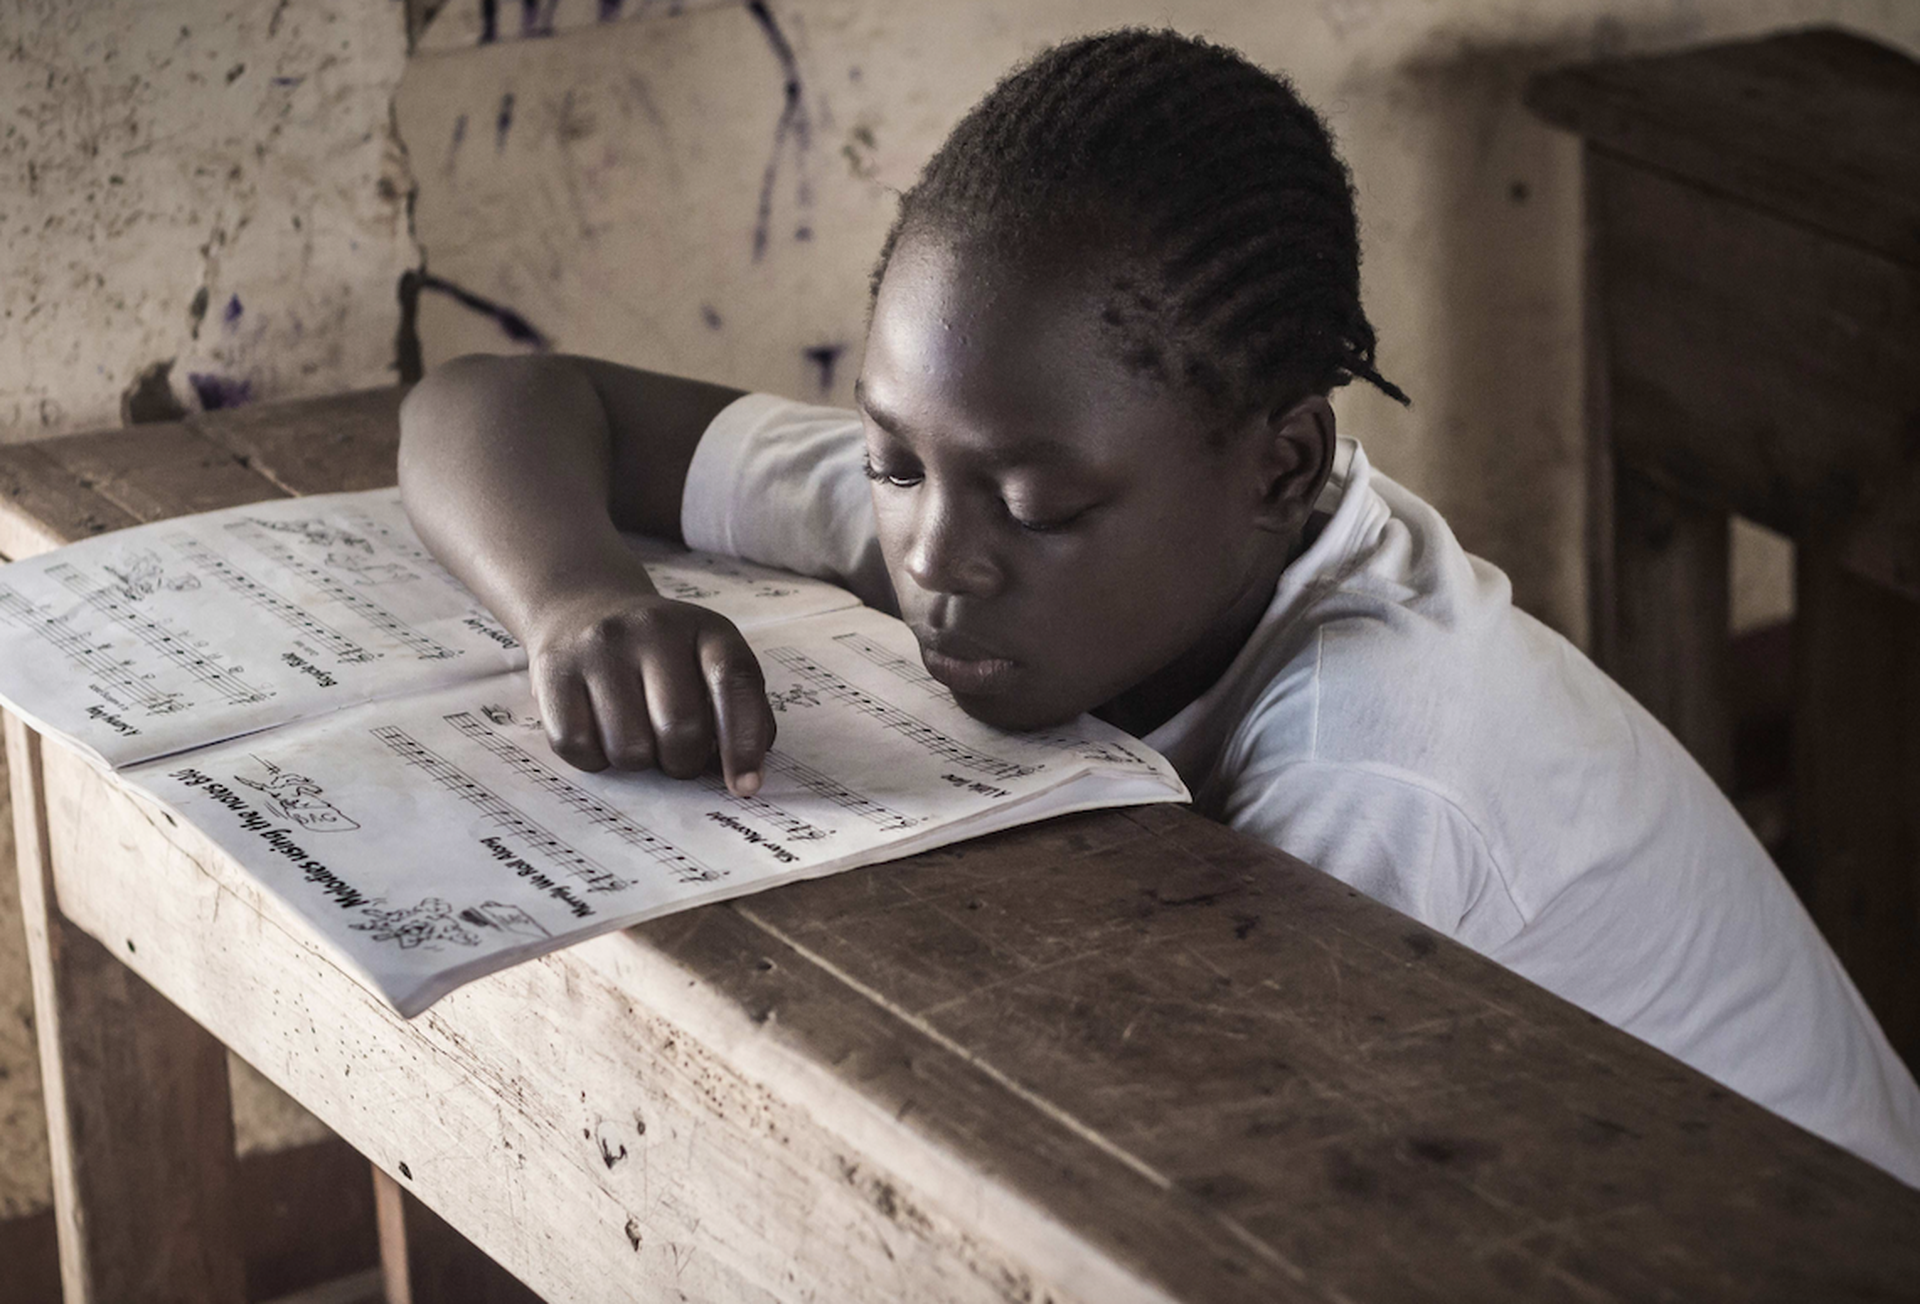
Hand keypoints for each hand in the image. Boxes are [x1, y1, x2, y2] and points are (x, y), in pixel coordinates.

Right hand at [526, 578, 775, 794]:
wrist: (583, 609)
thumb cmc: (661, 656)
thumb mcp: (708, 661)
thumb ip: (737, 711)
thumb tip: (744, 776)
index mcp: (706, 629)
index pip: (734, 683)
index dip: (744, 742)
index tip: (745, 786)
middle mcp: (653, 629)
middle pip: (680, 728)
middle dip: (683, 762)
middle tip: (676, 756)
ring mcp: (599, 647)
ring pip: (628, 748)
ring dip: (638, 762)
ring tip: (637, 736)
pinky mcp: (553, 670)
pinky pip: (577, 746)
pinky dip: (594, 758)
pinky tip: (600, 733)